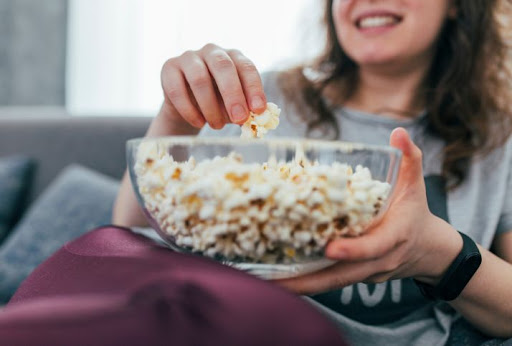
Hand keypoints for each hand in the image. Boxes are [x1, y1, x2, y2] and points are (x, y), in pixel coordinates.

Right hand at [159, 43, 266, 129]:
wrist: (187, 107)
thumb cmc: (218, 104)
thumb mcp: (233, 107)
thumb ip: (244, 110)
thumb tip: (253, 119)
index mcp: (234, 57)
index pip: (246, 67)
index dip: (254, 88)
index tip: (259, 109)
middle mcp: (212, 51)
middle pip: (223, 67)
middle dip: (233, 95)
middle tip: (239, 118)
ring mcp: (189, 57)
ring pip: (199, 79)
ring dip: (210, 106)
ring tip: (217, 126)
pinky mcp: (169, 68)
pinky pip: (177, 89)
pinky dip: (189, 110)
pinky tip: (199, 123)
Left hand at [275, 128, 462, 294]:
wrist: (427, 250)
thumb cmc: (416, 213)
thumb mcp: (416, 185)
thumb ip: (410, 158)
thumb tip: (399, 132)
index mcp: (394, 237)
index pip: (374, 247)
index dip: (353, 249)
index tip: (329, 248)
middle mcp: (377, 261)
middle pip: (341, 276)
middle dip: (309, 281)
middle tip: (276, 281)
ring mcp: (365, 274)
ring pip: (331, 283)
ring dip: (300, 285)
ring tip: (267, 283)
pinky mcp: (354, 277)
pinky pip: (329, 281)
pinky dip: (306, 282)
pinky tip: (279, 280)